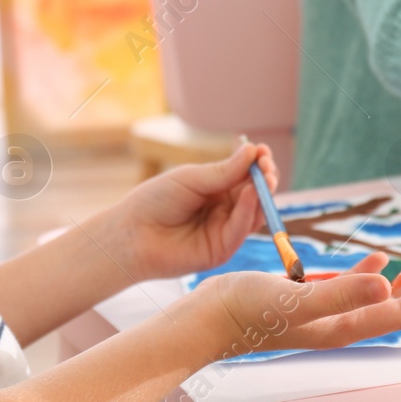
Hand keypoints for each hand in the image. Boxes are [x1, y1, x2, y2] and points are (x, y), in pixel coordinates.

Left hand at [106, 139, 279, 283]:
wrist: (132, 233)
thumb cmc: (155, 200)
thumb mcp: (192, 179)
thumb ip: (224, 172)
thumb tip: (253, 151)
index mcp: (216, 189)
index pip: (245, 176)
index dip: (257, 165)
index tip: (263, 151)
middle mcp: (224, 209)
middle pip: (255, 194)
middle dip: (265, 179)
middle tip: (267, 166)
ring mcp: (224, 230)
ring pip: (254, 212)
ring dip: (262, 194)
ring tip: (264, 177)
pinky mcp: (222, 249)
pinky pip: (241, 229)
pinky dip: (249, 211)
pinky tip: (250, 194)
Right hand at [186, 246, 400, 359]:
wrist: (205, 320)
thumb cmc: (245, 311)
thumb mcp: (295, 299)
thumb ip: (341, 291)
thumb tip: (385, 282)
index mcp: (341, 327)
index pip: (398, 312)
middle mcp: (337, 324)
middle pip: (394, 304)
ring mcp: (322, 314)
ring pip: (375, 295)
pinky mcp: (305, 303)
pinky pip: (349, 289)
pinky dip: (368, 274)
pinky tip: (373, 261)